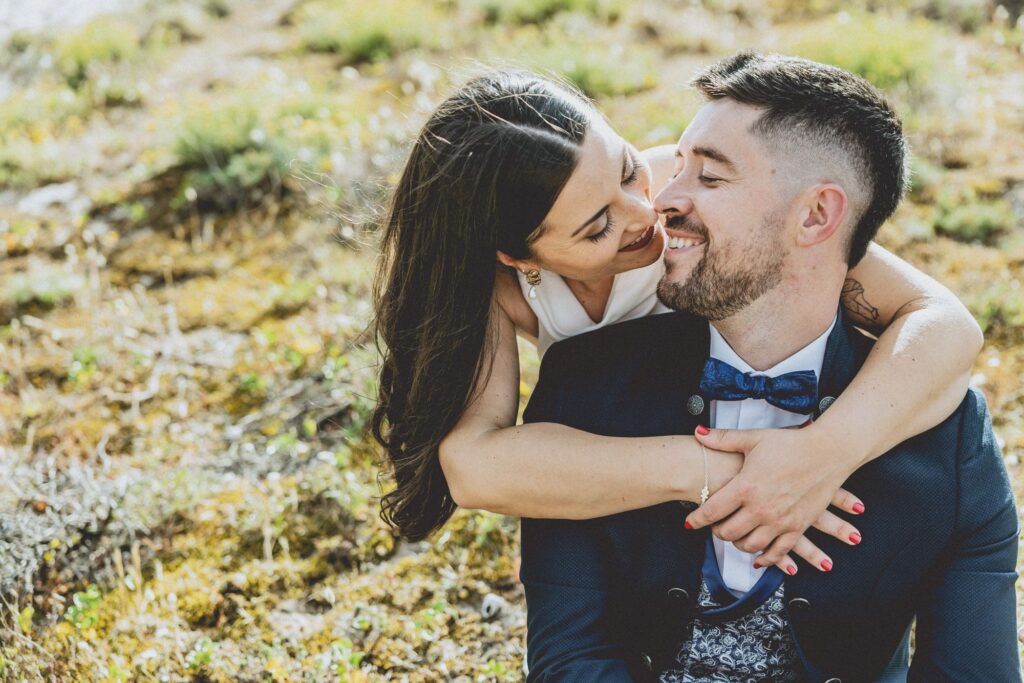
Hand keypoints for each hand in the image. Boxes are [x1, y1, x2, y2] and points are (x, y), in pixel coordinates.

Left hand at [688, 425, 864, 574]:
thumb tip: (698, 433)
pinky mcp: (797, 527)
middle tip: (714, 525)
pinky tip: (758, 557)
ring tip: (735, 534)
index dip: (696, 519)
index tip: (689, 522)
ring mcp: (779, 521)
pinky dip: (765, 558)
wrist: (828, 452)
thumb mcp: (754, 438)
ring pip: (749, 545)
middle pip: (727, 532)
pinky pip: (777, 553)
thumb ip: (723, 439)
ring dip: (737, 543)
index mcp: (746, 486)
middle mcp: (760, 508)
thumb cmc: (791, 444)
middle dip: (716, 531)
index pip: (711, 511)